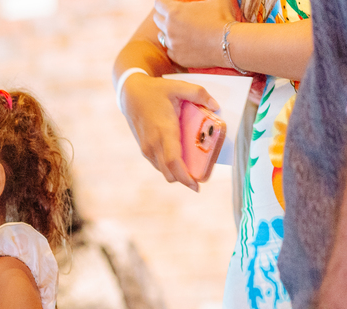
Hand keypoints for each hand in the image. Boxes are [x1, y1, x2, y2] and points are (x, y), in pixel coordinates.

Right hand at [121, 73, 218, 191]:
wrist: (130, 94)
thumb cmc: (155, 90)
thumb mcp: (178, 86)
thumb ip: (199, 94)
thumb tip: (216, 107)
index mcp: (163, 131)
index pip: (173, 161)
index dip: (185, 176)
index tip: (197, 185)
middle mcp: (153, 144)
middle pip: (169, 172)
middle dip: (185, 180)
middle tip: (200, 178)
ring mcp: (147, 148)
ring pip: (163, 171)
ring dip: (177, 174)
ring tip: (192, 169)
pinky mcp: (144, 149)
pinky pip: (159, 165)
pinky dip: (170, 167)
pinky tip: (180, 160)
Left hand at [154, 0, 236, 68]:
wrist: (229, 43)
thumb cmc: (223, 18)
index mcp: (175, 12)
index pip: (158, 4)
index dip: (163, 2)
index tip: (168, 3)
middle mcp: (169, 28)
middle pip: (157, 19)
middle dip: (164, 15)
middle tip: (174, 15)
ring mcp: (172, 44)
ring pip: (162, 36)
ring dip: (169, 32)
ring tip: (182, 30)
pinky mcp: (177, 57)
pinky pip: (170, 50)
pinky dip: (175, 46)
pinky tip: (185, 43)